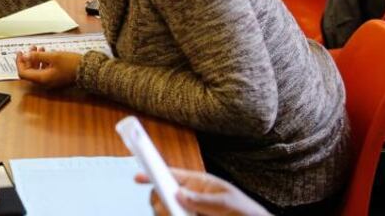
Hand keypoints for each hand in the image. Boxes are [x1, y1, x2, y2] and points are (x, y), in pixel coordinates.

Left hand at [15, 48, 80, 88]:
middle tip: (31, 47)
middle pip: (29, 72)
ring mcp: (49, 81)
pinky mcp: (55, 78)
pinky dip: (42, 62)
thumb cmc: (71, 63)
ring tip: (39, 48)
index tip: (20, 52)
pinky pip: (43, 71)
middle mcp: (44, 82)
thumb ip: (37, 56)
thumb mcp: (53, 56)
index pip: (23, 73)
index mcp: (42, 79)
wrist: (87, 70)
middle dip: (28, 59)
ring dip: (35, 59)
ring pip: (36, 70)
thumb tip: (25, 56)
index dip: (19, 62)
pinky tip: (46, 53)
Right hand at [135, 169, 270, 215]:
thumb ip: (203, 200)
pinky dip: (172, 215)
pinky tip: (176, 215)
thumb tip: (178, 194)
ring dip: (166, 212)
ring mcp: (189, 211)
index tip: (137, 177)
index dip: (153, 173)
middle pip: (163, 195)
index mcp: (198, 183)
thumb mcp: (228, 204)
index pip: (172, 174)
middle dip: (159, 200)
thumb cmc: (246, 213)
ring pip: (166, 211)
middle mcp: (190, 197)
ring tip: (176, 214)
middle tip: (166, 208)